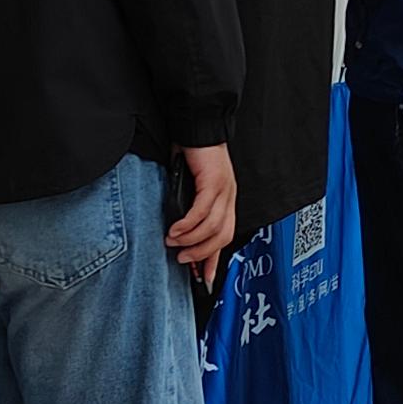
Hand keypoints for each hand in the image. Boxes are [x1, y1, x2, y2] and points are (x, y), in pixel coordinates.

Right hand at [168, 144, 237, 285]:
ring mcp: (224, 189)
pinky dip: (188, 224)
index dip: (213, 259)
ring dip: (191, 240)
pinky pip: (202, 211)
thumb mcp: (191, 187)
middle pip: (222, 237)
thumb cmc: (192, 154)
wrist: (197, 126)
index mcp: (226, 200)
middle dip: (201, 254)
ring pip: (212, 227)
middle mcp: (229, 197)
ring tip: (173, 243)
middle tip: (182, 259)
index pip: (224, 236)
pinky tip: (175, 229)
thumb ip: (189, 208)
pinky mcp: (213, 181)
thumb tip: (177, 234)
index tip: (202, 278)